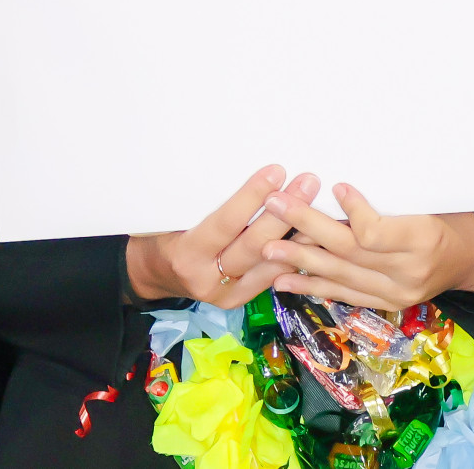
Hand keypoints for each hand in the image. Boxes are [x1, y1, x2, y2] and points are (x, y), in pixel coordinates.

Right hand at [125, 167, 320, 308]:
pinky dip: (293, 257)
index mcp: (187, 254)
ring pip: (269, 265)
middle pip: (253, 246)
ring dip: (298, 236)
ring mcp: (225, 295)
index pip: (226, 223)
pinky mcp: (239, 301)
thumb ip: (209, 204)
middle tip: (307, 182)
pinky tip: (313, 237)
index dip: (252, 197)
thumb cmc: (164, 233)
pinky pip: (272, 278)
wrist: (153, 273)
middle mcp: (207, 280)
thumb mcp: (176, 215)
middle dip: (284, 213)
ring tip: (320, 208)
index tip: (276, 171)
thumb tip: (250, 171)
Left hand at [258, 183, 473, 310]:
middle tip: (275, 206)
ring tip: (268, 248)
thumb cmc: (447, 217)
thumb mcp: (426, 200)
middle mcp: (408, 273)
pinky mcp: (386, 304)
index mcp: (422, 240)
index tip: (334, 186)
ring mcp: (396, 294)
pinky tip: (284, 280)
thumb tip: (334, 190)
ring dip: (300, 261)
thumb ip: (385, 202)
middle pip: (349, 251)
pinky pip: (343, 295)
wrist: (468, 258)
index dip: (351, 211)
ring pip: (340, 276)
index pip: (373, 233)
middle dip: (306, 227)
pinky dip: (312, 286)